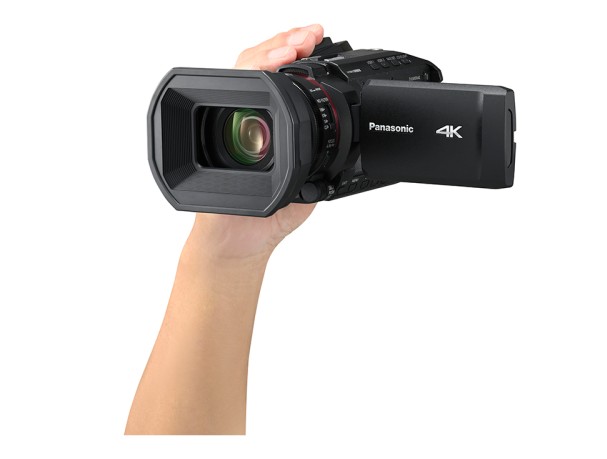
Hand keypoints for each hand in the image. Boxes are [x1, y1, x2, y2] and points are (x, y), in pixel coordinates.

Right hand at [193, 25, 324, 260]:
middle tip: (307, 35)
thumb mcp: (305, 183)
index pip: (279, 79)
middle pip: (258, 65)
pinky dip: (245, 77)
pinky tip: (266, 69)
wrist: (243, 243)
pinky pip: (224, 98)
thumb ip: (317, 161)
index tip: (316, 42)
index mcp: (268, 125)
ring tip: (290, 45)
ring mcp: (225, 123)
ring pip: (239, 73)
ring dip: (267, 53)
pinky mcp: (211, 135)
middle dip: (284, 43)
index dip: (294, 55)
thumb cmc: (269, 216)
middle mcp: (244, 118)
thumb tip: (348, 144)